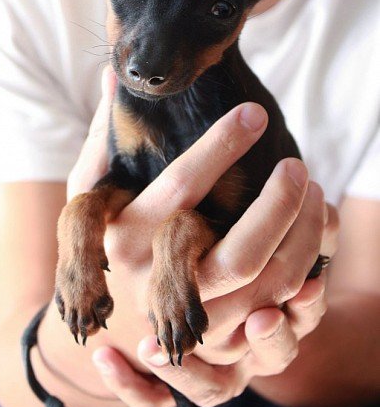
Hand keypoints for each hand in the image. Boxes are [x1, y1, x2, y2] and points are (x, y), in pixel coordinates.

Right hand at [62, 66, 337, 406]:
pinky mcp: (215, 334)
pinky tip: (315, 232)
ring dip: (303, 234)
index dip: (220, 148)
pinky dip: (305, 270)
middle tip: (298, 164)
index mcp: (123, 234)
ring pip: (264, 281)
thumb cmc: (104, 234)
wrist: (103, 313)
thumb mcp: (90, 187)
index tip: (254, 113)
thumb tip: (113, 72)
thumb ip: (104, 133)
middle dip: (279, 203)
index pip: (180, 187)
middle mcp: (156, 281)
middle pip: (236, 251)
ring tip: (316, 192)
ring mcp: (188, 316)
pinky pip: (275, 310)